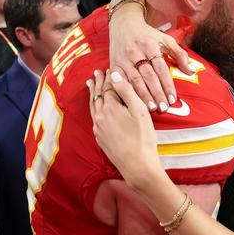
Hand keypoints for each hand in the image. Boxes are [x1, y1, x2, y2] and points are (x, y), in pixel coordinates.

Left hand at [88, 70, 159, 184]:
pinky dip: (94, 107)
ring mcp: (98, 128)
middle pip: (98, 95)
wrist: (138, 166)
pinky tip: (96, 107)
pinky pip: (94, 117)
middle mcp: (100, 116)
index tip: (109, 68)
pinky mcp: (100, 138)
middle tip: (97, 72)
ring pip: (93, 106)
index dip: (110, 77)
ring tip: (90, 84)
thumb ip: (127, 91)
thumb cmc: (143, 138)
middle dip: (98, 83)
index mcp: (110, 107)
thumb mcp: (139, 110)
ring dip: (93, 94)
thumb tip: (114, 74)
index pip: (109, 87)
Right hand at [108, 0, 190, 110]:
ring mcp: (123, 59)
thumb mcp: (165, 39)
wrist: (123, 23)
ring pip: (134, 80)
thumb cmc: (147, 34)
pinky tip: (134, 102)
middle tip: (164, 108)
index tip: (173, 99)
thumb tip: (190, 71)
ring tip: (152, 108)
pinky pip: (121, 81)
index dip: (167, 85)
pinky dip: (128, 92)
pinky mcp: (114, 64)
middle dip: (157, 94)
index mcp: (149, 45)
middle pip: (148, 76)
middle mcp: (135, 51)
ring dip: (143, 96)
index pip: (161, 68)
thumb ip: (179, 54)